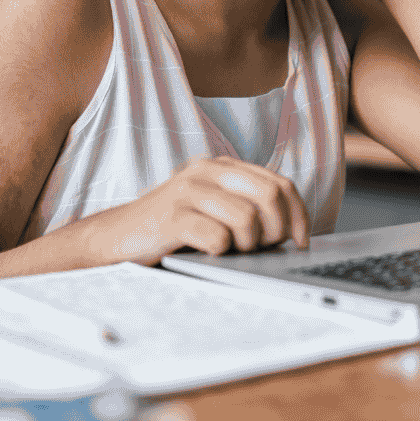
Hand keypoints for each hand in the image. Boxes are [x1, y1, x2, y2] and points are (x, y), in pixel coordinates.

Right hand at [79, 156, 310, 266]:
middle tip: (262, 250)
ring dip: (247, 246)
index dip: (299, 216)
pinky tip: (206, 253)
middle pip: (271, 196)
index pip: (281, 184)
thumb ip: (250, 209)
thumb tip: (293, 232)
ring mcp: (188, 191)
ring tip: (230, 252)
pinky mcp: (171, 217)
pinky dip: (220, 252)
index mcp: (223, 167)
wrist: (118, 238)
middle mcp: (207, 171)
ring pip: (247, 218)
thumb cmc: (175, 230)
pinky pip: (217, 238)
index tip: (301, 242)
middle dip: (276, 231)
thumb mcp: (216, 211)